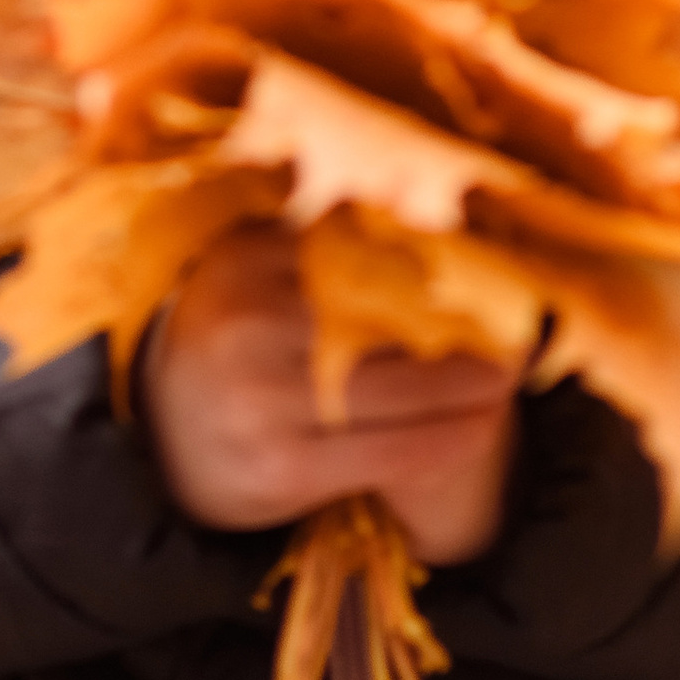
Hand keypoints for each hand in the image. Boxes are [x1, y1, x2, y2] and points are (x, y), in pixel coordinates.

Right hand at [138, 223, 518, 563]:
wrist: (161, 435)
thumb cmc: (236, 335)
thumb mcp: (257, 269)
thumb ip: (327, 238)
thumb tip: (441, 208)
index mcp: (246, 259)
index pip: (360, 255)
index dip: (433, 264)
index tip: (491, 268)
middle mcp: (247, 326)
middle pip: (387, 322)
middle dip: (463, 330)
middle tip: (519, 329)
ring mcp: (258, 403)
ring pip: (398, 391)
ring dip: (470, 388)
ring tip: (509, 378)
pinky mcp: (275, 470)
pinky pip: (387, 454)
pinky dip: (446, 440)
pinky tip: (480, 428)